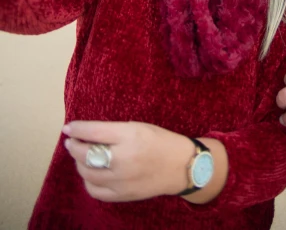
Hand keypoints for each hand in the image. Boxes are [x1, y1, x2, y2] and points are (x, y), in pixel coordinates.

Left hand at [63, 120, 193, 201]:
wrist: (181, 166)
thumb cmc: (161, 141)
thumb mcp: (140, 127)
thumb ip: (114, 130)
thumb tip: (88, 132)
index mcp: (130, 135)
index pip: (94, 132)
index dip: (77, 129)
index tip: (68, 128)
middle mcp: (123, 158)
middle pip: (86, 154)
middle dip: (74, 146)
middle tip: (71, 141)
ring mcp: (121, 180)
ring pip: (87, 173)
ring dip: (79, 163)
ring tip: (81, 156)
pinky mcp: (122, 195)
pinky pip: (95, 190)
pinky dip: (88, 181)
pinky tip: (91, 173)